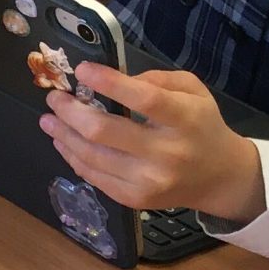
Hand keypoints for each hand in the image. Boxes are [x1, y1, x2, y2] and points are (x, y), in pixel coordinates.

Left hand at [43, 63, 266, 222]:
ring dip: (63, 135)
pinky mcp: (134, 198)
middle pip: (103, 131)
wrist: (220, 177)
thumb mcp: (193, 91)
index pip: (144, 99)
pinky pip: (93, 176)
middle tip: (54, 97)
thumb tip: (113, 78)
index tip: (81, 70)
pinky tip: (63, 142)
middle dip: (70, 111)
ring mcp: (148, 180)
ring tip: (49, 119)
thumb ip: (157, 79)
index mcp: (185, 119)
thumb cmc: (201, 125)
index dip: (108, 83)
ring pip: (91, 156)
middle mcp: (167, 153)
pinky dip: (73, 157)